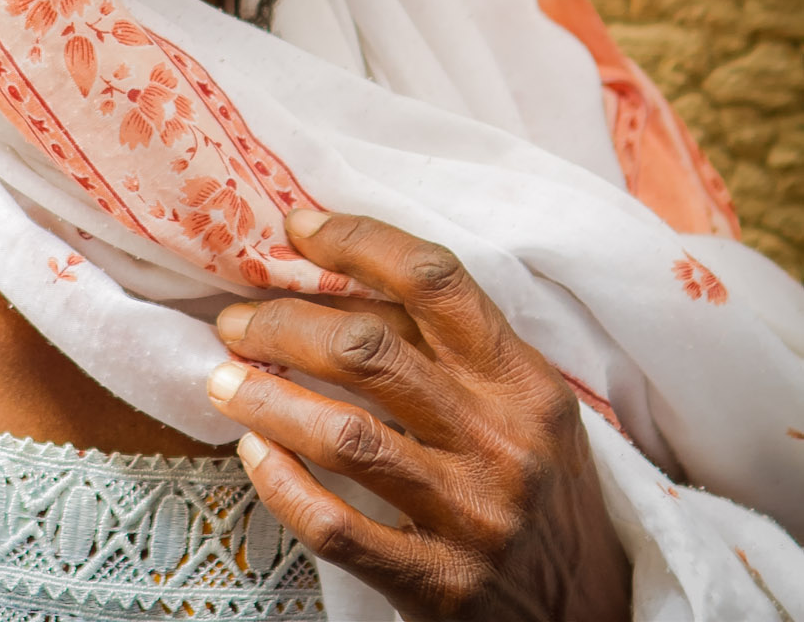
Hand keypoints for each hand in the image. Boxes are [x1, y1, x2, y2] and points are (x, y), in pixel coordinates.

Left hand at [207, 210, 630, 621]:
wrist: (591, 616)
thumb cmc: (543, 492)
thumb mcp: (526, 405)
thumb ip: (454, 346)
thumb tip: (343, 273)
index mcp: (522, 381)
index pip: (432, 280)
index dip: (355, 241)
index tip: (297, 230)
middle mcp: (499, 440)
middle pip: (368, 349)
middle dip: (283, 324)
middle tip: (238, 321)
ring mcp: (470, 516)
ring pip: (344, 435)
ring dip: (266, 398)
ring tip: (222, 380)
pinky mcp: (438, 584)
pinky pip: (338, 528)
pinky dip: (283, 484)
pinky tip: (254, 454)